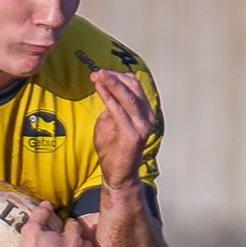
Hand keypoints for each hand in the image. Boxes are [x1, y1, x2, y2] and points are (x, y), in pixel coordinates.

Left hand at [91, 70, 155, 191]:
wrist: (117, 174)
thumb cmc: (112, 148)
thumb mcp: (111, 121)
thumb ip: (112, 105)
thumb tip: (105, 87)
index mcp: (144, 112)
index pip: (135, 86)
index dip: (118, 76)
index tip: (100, 73)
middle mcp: (147, 117)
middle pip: (133, 87)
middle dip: (114, 77)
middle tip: (98, 72)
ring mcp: (142, 126)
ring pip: (127, 97)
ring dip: (111, 84)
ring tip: (97, 75)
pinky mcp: (132, 134)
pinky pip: (118, 110)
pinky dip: (107, 97)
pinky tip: (98, 88)